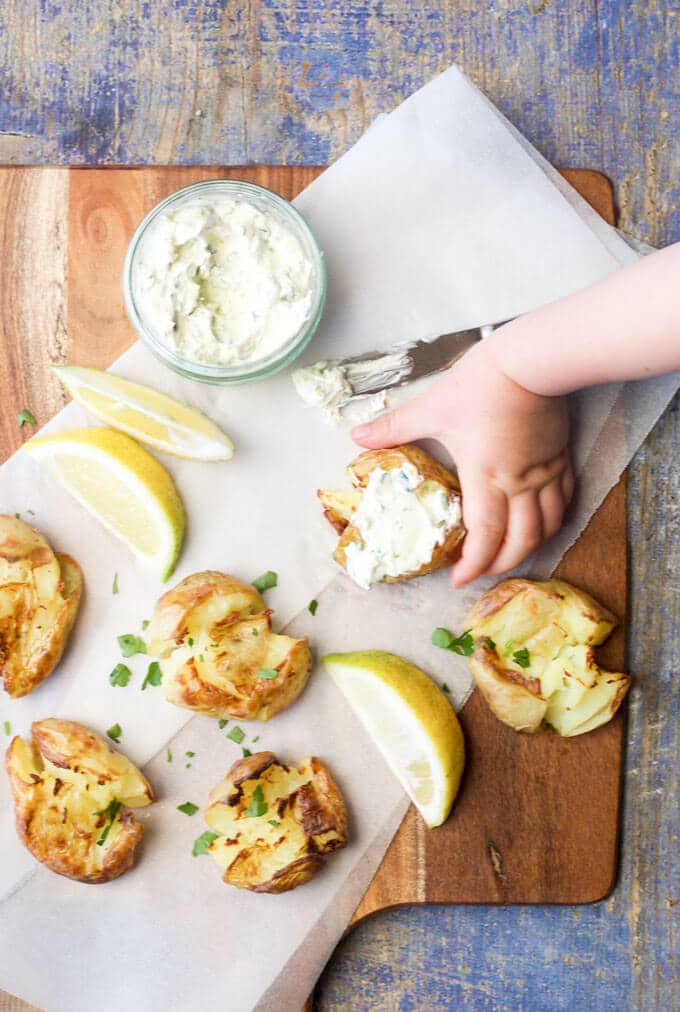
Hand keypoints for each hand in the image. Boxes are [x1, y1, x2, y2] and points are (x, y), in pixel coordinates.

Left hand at [351, 340, 573, 586]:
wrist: (530, 360)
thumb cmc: (480, 384)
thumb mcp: (432, 407)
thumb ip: (395, 427)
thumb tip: (356, 435)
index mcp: (485, 477)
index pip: (485, 536)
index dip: (473, 564)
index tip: (459, 579)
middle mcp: (519, 483)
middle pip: (520, 541)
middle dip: (502, 565)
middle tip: (482, 572)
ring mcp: (544, 472)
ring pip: (547, 526)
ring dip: (530, 547)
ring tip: (512, 554)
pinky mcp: (561, 457)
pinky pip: (564, 500)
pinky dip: (554, 519)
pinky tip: (544, 521)